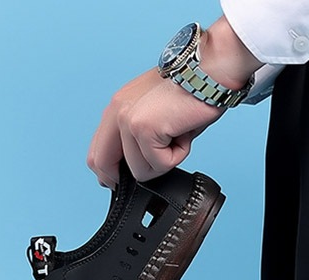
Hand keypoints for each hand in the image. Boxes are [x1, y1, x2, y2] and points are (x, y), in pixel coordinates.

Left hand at [87, 17, 262, 185]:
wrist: (213, 69)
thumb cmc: (192, 92)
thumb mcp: (156, 116)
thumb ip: (138, 139)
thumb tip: (134, 169)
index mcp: (117, 107)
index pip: (96, 153)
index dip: (108, 174)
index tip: (123, 181)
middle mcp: (116, 112)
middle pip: (102, 166)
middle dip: (127, 178)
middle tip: (153, 167)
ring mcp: (127, 120)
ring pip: (138, 171)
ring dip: (164, 161)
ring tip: (178, 134)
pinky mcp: (144, 128)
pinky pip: (159, 164)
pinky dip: (178, 155)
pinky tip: (184, 132)